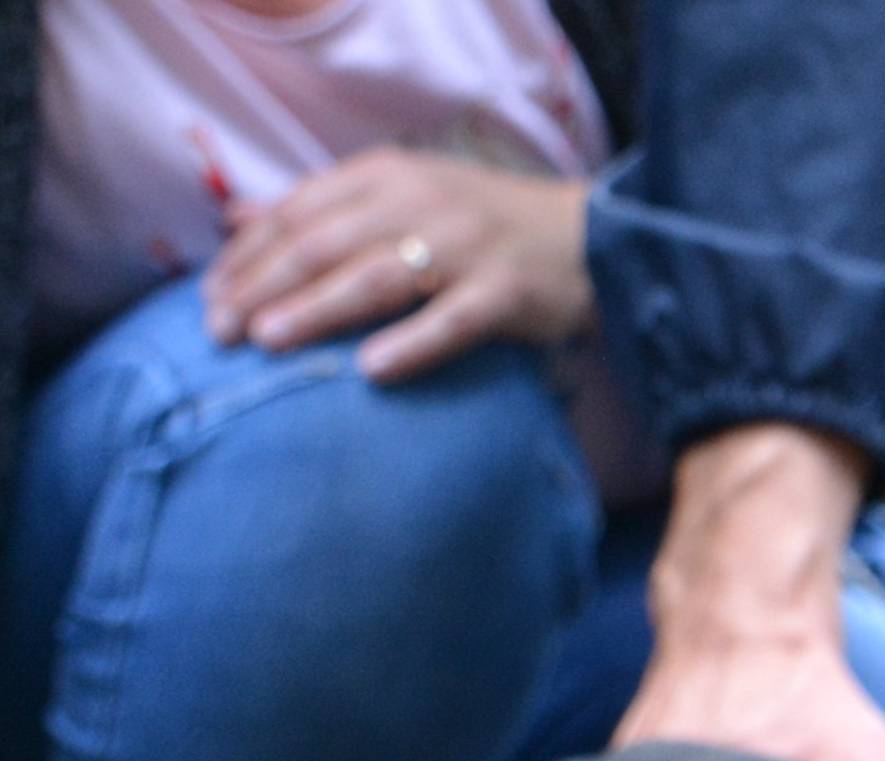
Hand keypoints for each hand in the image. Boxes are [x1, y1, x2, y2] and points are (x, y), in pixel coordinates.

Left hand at [204, 149, 591, 383]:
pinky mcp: (507, 294)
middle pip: (324, 245)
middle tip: (218, 330)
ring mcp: (466, 248)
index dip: (245, 256)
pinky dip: (411, 344)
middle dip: (263, 287)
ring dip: (317, 309)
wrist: (591, 238)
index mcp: (385, 176)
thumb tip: (237, 216)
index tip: (206, 298)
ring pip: (375, 278)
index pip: (296, 212)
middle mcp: (420, 204)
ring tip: (268, 340)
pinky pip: (452, 322)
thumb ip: (322, 207)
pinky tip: (371, 371)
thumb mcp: (399, 196)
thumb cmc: (484, 225)